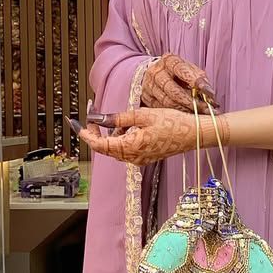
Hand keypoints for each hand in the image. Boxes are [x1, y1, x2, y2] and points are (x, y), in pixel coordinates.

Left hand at [80, 108, 216, 165]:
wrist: (195, 134)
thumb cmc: (173, 123)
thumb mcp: (142, 115)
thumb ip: (117, 118)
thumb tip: (97, 118)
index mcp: (130, 148)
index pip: (99, 144)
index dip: (86, 134)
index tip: (76, 123)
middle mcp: (132, 157)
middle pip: (105, 147)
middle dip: (97, 131)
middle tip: (94, 113)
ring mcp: (139, 159)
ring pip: (116, 147)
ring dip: (112, 133)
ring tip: (123, 118)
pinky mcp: (145, 156)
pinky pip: (127, 148)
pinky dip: (123, 137)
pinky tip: (132, 125)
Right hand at [141, 53, 217, 111]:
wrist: (157, 75)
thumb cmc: (178, 73)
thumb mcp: (189, 70)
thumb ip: (199, 79)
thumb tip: (210, 95)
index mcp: (169, 60)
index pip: (181, 69)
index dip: (195, 81)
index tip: (209, 92)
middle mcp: (157, 72)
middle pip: (173, 89)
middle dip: (191, 101)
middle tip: (205, 109)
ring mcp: (149, 86)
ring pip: (167, 101)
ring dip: (185, 110)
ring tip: (199, 114)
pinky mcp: (147, 99)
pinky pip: (162, 109)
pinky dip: (176, 114)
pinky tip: (187, 116)